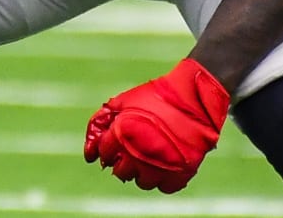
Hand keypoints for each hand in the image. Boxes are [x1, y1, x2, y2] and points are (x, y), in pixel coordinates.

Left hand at [83, 58, 230, 193]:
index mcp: (122, 134)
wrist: (192, 96)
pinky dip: (163, 178)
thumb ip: (103, 122)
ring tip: (149, 156)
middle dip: (123, 161)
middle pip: (120, 172)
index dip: (108, 147)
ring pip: (142, 182)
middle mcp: (139, 153)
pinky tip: (164, 163)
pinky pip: (165, 186)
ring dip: (142, 172)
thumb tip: (90, 151)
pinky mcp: (180, 172)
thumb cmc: (156, 96)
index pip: (104, 153)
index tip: (117, 141)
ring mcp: (160, 165)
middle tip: (133, 149)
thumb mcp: (124, 101)